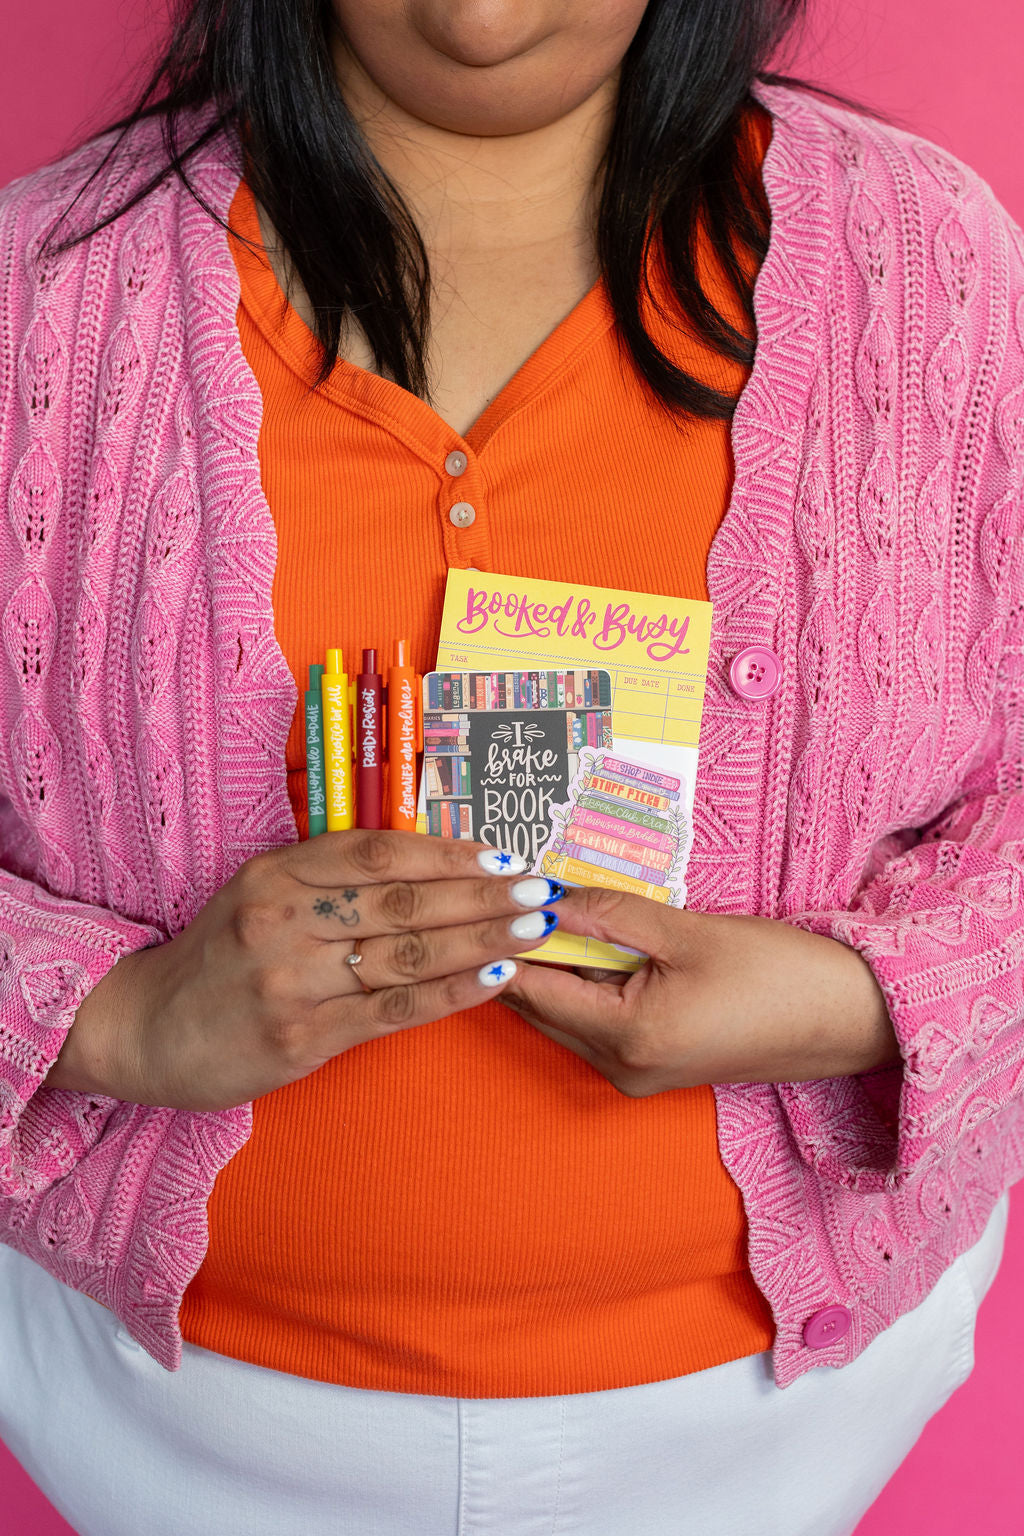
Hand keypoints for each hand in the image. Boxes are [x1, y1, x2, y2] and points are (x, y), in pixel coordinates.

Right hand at [47, 832, 564, 1111]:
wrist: (144, 1030)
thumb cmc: (217, 959)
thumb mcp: (259, 895)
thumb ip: (328, 878)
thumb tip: (428, 863)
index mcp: (276, 874)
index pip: (378, 852)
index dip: (448, 852)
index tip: (504, 853)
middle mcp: (283, 919)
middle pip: (403, 900)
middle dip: (482, 894)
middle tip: (540, 890)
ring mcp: (291, 979)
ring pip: (406, 952)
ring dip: (481, 939)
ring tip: (534, 929)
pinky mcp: (301, 1035)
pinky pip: (392, 1008)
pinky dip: (450, 992)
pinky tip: (495, 978)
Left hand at [500, 889, 900, 1096]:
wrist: (848, 1019)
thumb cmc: (779, 973)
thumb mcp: (687, 930)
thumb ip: (608, 914)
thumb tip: (545, 897)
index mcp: (627, 1037)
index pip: (532, 988)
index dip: (506, 939)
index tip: (492, 895)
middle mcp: (621, 1069)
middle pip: (539, 1007)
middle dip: (521, 954)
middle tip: (511, 895)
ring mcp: (636, 1076)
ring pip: (565, 1016)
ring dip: (553, 969)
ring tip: (547, 910)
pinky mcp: (654, 1070)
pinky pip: (594, 1025)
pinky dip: (582, 987)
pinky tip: (588, 945)